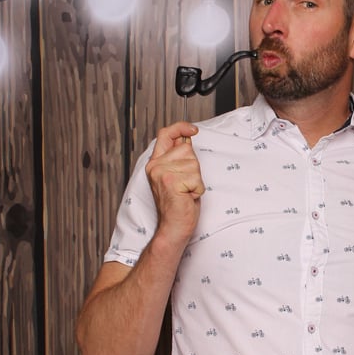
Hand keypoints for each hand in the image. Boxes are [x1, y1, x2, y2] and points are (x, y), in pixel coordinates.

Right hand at [145, 122, 203, 245]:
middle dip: (194, 168)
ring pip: (194, 164)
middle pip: (187, 150)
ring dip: (196, 180)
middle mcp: (155, 166)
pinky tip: (187, 197)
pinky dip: (198, 189)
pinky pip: (196, 178)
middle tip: (186, 185)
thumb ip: (178, 158)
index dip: (180, 127)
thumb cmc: (179, 204)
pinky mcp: (170, 182)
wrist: (173, 227)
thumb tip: (187, 139)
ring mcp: (162, 173)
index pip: (165, 134)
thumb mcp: (177, 176)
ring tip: (186, 192)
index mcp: (156, 163)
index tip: (194, 129)